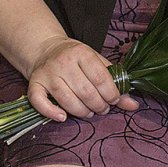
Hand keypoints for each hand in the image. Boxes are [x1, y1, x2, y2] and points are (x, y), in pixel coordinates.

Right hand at [24, 36, 139, 121]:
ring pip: (67, 100)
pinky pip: (40, 102)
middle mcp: (63, 62)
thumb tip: (133, 105)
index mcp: (81, 53)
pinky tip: (62, 117)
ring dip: (82, 112)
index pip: (100, 78)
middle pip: (86, 92)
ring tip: (89, 112)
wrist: (46, 49)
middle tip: (102, 108)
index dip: (111, 94)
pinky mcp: (34, 83)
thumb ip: (114, 82)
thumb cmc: (76, 58)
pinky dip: (51, 113)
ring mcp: (48, 73)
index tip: (114, 100)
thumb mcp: (96, 62)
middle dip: (99, 106)